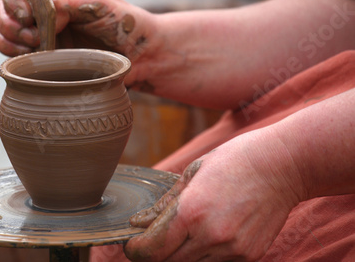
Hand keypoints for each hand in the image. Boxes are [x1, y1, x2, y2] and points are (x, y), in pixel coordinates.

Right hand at [0, 0, 150, 57]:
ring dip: (8, 41)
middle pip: (1, 10)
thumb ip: (72, 3)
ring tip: (33, 47)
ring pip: (3, 34)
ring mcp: (41, 37)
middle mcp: (43, 12)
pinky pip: (15, 57)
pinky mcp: (44, 60)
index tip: (27, 16)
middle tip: (32, 36)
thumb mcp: (102, 5)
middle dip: (8, 23)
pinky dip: (15, 58)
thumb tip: (49, 14)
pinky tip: (34, 60)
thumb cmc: (125, 24)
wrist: (140, 55)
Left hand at [124, 128, 303, 260]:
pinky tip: (206, 235)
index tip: (131, 243)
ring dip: (178, 256)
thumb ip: (163, 204)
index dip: (135, 250)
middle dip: (153, 254)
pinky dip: (203, 256)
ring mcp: (232, 250)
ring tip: (181, 235)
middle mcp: (210, 236)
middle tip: (150, 240)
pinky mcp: (249, 256)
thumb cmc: (234, 160)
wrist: (282, 165)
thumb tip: (137, 222)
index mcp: (191, 212)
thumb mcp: (192, 172)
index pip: (151, 250)